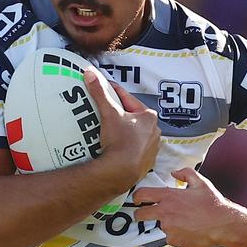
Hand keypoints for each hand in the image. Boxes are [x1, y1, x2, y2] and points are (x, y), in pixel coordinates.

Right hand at [83, 68, 159, 188]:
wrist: (122, 171)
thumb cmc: (120, 141)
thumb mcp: (109, 113)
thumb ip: (100, 93)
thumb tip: (91, 74)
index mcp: (149, 116)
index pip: (128, 100)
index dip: (114, 93)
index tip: (104, 89)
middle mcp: (154, 131)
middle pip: (132, 117)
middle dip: (120, 113)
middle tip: (105, 112)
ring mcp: (152, 148)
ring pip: (135, 134)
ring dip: (124, 131)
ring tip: (109, 131)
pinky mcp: (147, 162)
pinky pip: (135, 150)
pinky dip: (127, 147)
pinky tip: (116, 148)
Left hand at [133, 167, 241, 246]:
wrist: (223, 225)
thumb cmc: (213, 204)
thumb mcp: (201, 183)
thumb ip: (185, 173)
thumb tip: (174, 173)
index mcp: (169, 196)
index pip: (141, 195)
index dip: (136, 198)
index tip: (137, 200)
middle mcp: (165, 212)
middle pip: (140, 214)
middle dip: (139, 214)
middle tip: (145, 214)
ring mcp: (168, 228)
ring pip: (157, 226)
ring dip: (164, 224)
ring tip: (181, 222)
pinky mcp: (173, 240)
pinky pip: (168, 237)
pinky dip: (175, 234)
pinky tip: (187, 230)